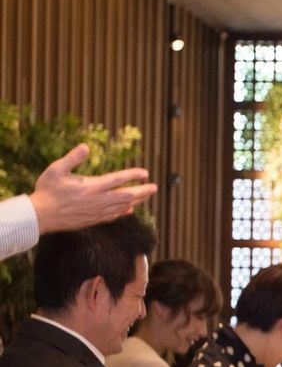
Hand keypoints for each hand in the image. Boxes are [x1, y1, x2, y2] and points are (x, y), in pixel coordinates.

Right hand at [28, 144, 155, 233]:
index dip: (133, 175)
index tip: (145, 173)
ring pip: (123, 207)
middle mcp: (98, 201)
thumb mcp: (55, 170)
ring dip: (137, 201)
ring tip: (146, 195)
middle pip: (127, 196)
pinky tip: (129, 209)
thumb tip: (86, 146)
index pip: (118, 180)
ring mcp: (97, 212)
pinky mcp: (94, 220)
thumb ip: (72, 158)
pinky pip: (114, 216)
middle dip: (142, 191)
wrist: (41, 216)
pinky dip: (124, 212)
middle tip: (154, 187)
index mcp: (91, 187)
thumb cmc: (47, 191)